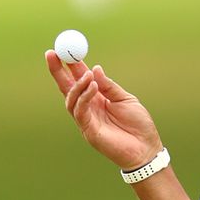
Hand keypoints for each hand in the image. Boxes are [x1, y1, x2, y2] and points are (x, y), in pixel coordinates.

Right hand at [45, 51, 162, 170]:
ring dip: (76, 85)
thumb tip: (94, 68)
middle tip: (52, 54)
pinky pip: (80, 112)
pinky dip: (83, 97)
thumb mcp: (125, 99)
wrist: (146, 148)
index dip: (69, 66)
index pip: (78, 80)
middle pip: (67, 88)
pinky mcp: (89, 131)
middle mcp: (88, 108)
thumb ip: (109, 86)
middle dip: (57, 71)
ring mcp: (86, 120)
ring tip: (86, 74)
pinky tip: (91, 86)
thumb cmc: (138, 125)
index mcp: (97, 99)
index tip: (63, 50)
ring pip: (71, 100)